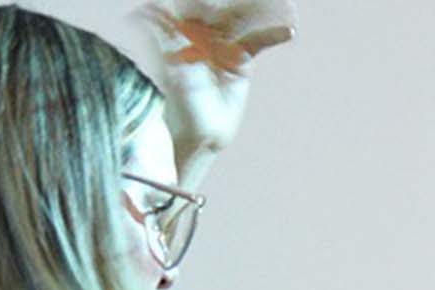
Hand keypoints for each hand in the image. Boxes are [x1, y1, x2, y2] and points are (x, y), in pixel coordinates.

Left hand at [137, 1, 296, 168]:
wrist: (201, 132)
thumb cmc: (180, 100)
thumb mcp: (171, 64)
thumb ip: (165, 35)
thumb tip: (145, 9)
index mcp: (180, 30)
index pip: (190, 4)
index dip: (197, 0)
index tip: (207, 0)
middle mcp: (202, 33)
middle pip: (218, 8)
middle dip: (227, 1)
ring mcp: (223, 44)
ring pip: (239, 18)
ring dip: (255, 8)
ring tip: (274, 0)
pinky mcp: (241, 59)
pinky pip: (258, 41)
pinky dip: (272, 35)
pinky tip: (288, 31)